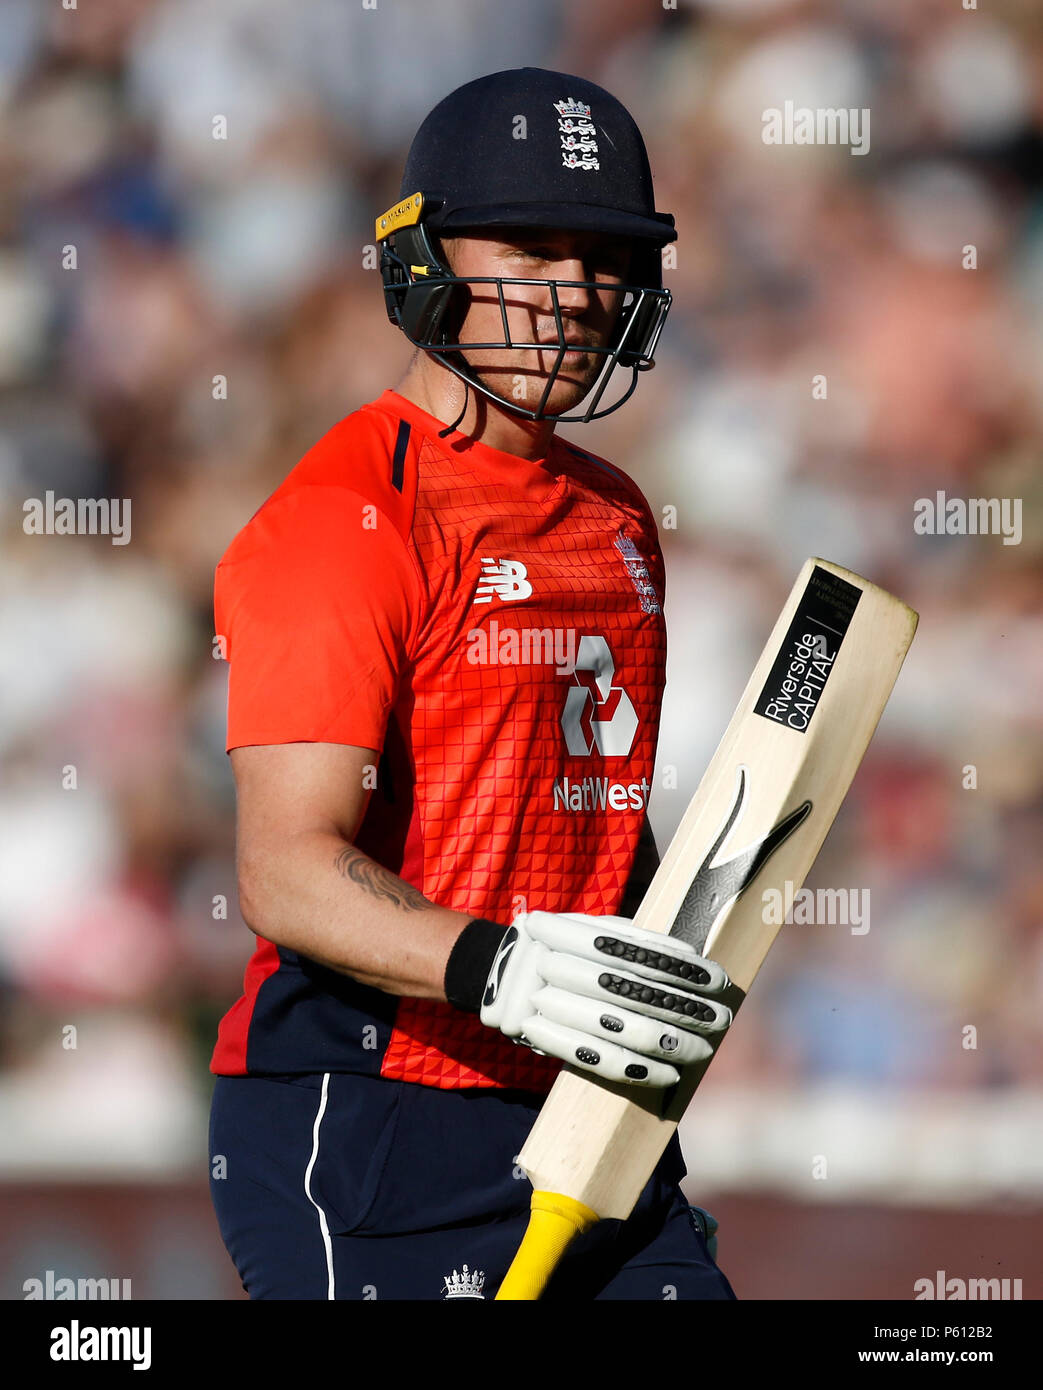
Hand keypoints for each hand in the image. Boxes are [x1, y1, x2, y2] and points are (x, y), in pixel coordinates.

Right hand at [479, 911, 731, 1085]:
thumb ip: (627, 939)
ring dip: (667, 1043)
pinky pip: (594, 1059)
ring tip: (702, 1050)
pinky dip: (635, 1068)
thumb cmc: (557, 948)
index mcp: (568, 930)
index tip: (717, 981)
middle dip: (682, 1007)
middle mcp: (554, 963)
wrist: (494, 973)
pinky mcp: (541, 1037)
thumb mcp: (583, 928)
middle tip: (721, 1019)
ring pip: (616, 1027)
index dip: (680, 968)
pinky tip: (667, 1074)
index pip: (635, 950)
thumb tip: (689, 961)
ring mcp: (544, 1001)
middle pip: (630, 990)